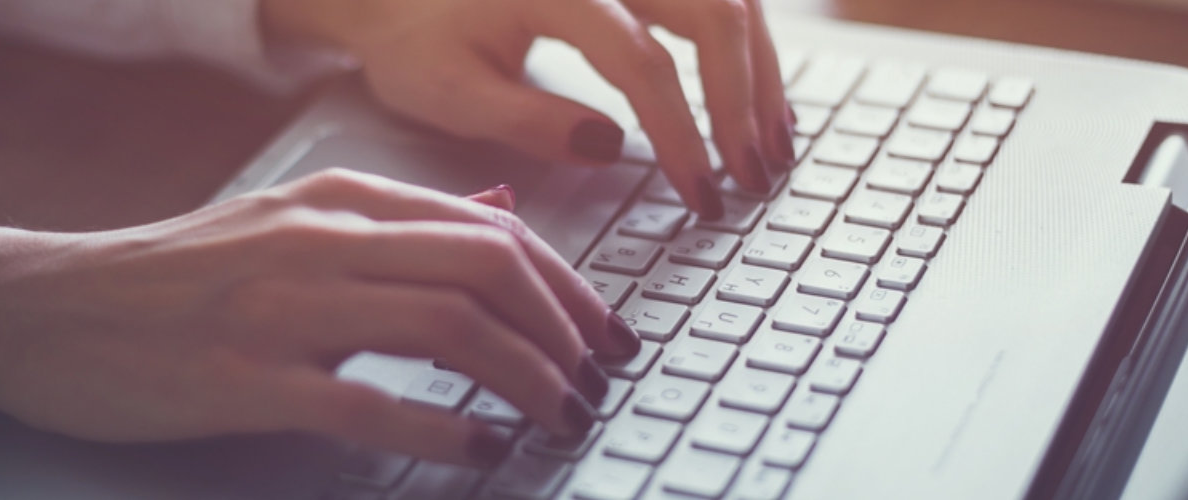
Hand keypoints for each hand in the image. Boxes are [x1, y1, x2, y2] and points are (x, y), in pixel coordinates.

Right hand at [0, 170, 642, 466]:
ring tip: (558, 417)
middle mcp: (323, 243)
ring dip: (526, 378)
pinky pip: (371, 401)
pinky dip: (445, 428)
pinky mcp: (248, 380)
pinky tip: (482, 449)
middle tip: (596, 382)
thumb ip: (395, 223)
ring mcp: (285, 309)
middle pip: (489, 271)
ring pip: (449, 327)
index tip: (603, 336)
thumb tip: (495, 216)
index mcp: (339, 202)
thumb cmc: (171, 276)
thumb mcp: (288, 223)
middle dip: (565, 331)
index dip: (567, 288)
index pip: (492, 231)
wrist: (44, 305)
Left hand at [263, 0, 796, 218]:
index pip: (641, 59)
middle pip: (712, 11)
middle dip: (742, 100)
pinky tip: (758, 102)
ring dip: (761, 72)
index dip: (681, 131)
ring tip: (772, 149)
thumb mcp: (446, 91)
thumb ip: (525, 120)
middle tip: (752, 178)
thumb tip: (610, 146)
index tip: (699, 192)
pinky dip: (748, 48)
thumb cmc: (416, 37)